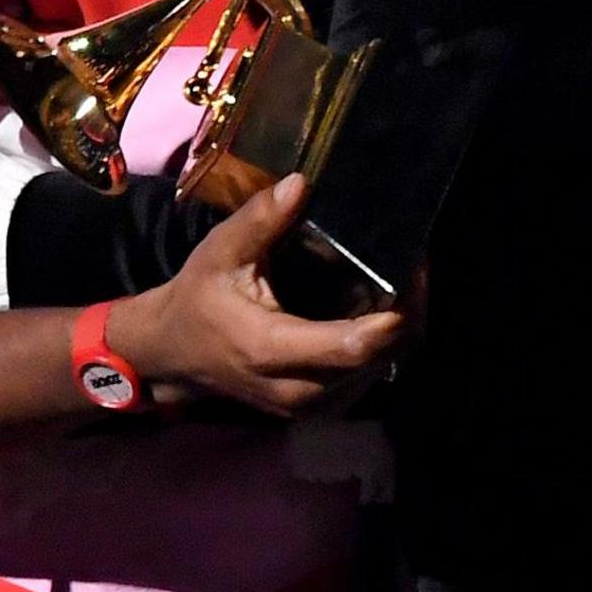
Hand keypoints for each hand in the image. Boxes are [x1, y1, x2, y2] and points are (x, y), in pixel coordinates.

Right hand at [101, 177, 403, 416]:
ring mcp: (310, 406)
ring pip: (380, 371)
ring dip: (400, 329)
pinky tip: (384, 305)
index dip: (393, 316)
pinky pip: (368, 376)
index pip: (350, 347)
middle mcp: (297, 390)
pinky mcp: (319, 408)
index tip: (413, 271)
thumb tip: (300, 183)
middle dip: (407, 313)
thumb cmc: (199, 300)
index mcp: (270, 349)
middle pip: (378, 360)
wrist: (175, 355)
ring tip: (406, 278)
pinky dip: (384, 343)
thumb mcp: (218, 253)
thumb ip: (259, 220)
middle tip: (416, 262)